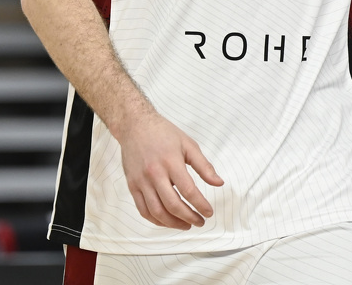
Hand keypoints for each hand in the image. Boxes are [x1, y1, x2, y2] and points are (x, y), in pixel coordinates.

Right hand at [119, 108, 223, 229]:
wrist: (136, 126)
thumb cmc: (164, 134)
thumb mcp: (188, 144)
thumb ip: (204, 166)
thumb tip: (219, 183)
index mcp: (171, 161)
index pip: (188, 190)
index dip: (200, 205)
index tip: (209, 213)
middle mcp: (154, 173)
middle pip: (172, 205)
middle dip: (189, 217)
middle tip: (199, 222)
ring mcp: (141, 182)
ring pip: (157, 212)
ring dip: (173, 223)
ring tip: (185, 225)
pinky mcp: (132, 186)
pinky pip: (143, 210)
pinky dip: (156, 220)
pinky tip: (167, 221)